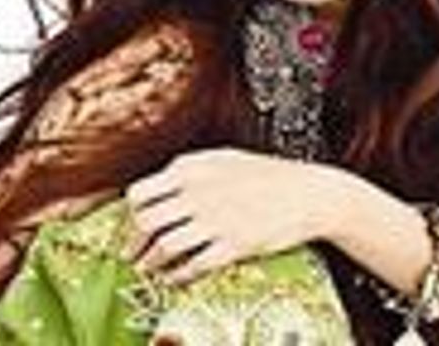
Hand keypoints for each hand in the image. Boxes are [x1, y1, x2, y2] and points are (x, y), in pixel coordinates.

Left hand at [120, 147, 342, 286]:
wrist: (308, 193)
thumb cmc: (266, 175)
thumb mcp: (221, 159)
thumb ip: (186, 171)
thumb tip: (157, 188)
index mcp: (189, 169)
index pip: (139, 193)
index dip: (131, 214)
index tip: (133, 224)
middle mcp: (196, 193)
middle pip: (145, 223)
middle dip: (133, 243)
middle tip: (132, 253)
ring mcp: (214, 220)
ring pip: (164, 247)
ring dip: (151, 263)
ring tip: (148, 269)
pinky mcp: (233, 246)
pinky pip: (192, 266)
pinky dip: (177, 276)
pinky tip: (174, 278)